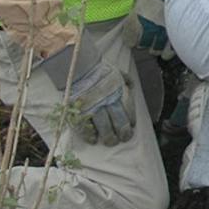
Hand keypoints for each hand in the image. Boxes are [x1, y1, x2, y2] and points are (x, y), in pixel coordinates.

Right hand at [36, 26, 135, 146]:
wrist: (76, 67)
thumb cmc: (96, 69)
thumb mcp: (115, 71)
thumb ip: (124, 79)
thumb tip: (132, 86)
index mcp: (118, 91)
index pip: (128, 109)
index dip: (130, 120)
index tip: (131, 126)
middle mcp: (108, 100)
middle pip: (119, 121)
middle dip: (122, 132)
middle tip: (123, 138)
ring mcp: (93, 107)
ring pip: (104, 128)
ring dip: (109, 137)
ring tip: (110, 141)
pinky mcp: (79, 112)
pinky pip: (85, 128)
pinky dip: (90, 136)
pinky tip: (93, 139)